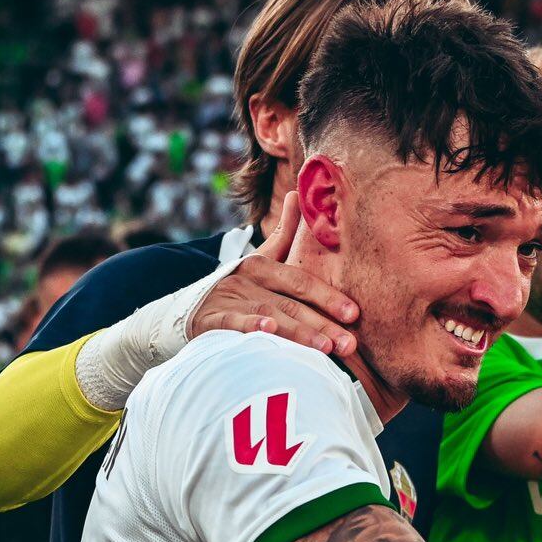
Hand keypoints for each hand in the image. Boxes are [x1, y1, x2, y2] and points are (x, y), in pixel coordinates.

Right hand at [188, 191, 359, 356]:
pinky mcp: (210, 319)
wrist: (186, 310)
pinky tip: (268, 329)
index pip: (300, 281)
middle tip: (349, 344)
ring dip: (298, 332)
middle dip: (323, 324)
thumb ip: (283, 234)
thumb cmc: (238, 288)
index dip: (327, 297)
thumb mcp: (260, 260)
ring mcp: (227, 299)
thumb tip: (297, 193)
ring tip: (325, 348)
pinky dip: (251, 325)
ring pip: (269, 314)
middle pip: (290, 302)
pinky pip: (233, 322)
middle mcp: (245, 279)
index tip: (354, 313)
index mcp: (260, 265)